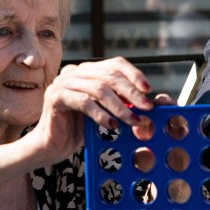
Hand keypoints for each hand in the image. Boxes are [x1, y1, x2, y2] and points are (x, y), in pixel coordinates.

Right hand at [29, 57, 152, 164]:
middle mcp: (75, 72)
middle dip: (132, 92)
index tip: (149, 90)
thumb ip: (126, 104)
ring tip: (133, 121)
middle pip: (110, 75)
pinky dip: (101, 114)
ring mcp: (63, 82)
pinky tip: (112, 126)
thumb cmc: (82, 128)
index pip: (116, 64)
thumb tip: (155, 101)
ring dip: (120, 107)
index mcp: (88, 70)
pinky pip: (84, 102)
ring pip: (99, 89)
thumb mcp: (108, 113)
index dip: (134, 75)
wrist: (54, 145)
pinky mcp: (55, 96)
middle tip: (146, 108)